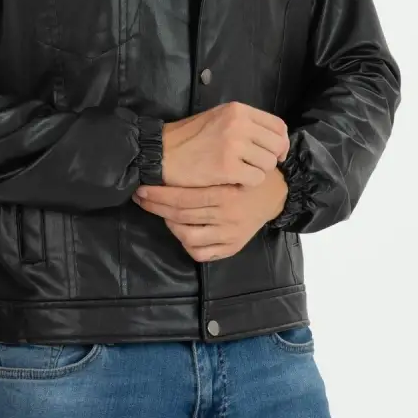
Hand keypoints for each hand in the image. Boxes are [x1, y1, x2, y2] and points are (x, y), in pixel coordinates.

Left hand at [132, 166, 288, 261]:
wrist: (276, 194)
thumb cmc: (247, 174)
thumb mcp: (231, 165)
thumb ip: (207, 168)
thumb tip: (166, 164)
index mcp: (225, 194)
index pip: (183, 198)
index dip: (158, 195)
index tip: (142, 188)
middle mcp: (226, 217)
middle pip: (181, 216)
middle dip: (156, 207)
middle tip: (142, 198)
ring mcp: (229, 235)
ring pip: (188, 236)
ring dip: (170, 225)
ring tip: (165, 213)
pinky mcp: (232, 247)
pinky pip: (202, 253)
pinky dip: (187, 244)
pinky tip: (182, 231)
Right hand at [162, 102, 288, 188]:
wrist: (162, 152)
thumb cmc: (189, 137)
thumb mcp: (218, 118)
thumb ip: (244, 123)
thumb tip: (271, 138)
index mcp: (238, 110)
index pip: (277, 125)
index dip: (281, 142)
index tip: (275, 153)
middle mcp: (239, 124)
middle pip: (277, 145)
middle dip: (272, 159)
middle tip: (258, 167)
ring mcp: (234, 145)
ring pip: (268, 164)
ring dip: (258, 172)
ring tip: (242, 173)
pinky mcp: (228, 167)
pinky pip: (255, 179)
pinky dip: (247, 183)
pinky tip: (234, 181)